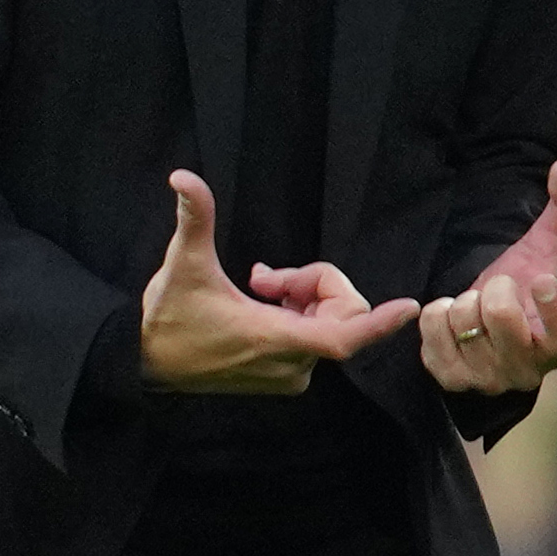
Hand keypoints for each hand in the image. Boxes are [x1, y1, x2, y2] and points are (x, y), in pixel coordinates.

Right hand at [140, 170, 417, 394]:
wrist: (146, 362)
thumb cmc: (168, 316)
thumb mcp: (183, 263)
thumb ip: (194, 218)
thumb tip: (183, 176)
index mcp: (275, 339)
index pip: (343, 336)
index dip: (378, 322)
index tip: (410, 307)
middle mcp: (290, 363)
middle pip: (338, 316)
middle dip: (313, 284)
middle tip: (265, 275)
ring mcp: (287, 374)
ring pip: (327, 326)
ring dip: (302, 298)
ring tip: (258, 287)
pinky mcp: (281, 378)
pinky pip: (315, 340)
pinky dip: (299, 315)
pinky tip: (262, 305)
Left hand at [421, 157, 556, 393]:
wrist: (479, 329)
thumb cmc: (520, 288)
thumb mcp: (543, 251)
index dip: (555, 311)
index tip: (542, 281)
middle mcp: (527, 372)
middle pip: (498, 313)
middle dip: (492, 287)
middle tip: (496, 291)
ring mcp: (487, 380)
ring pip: (462, 318)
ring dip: (464, 300)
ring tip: (476, 309)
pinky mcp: (450, 378)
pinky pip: (432, 326)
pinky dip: (437, 312)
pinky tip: (453, 320)